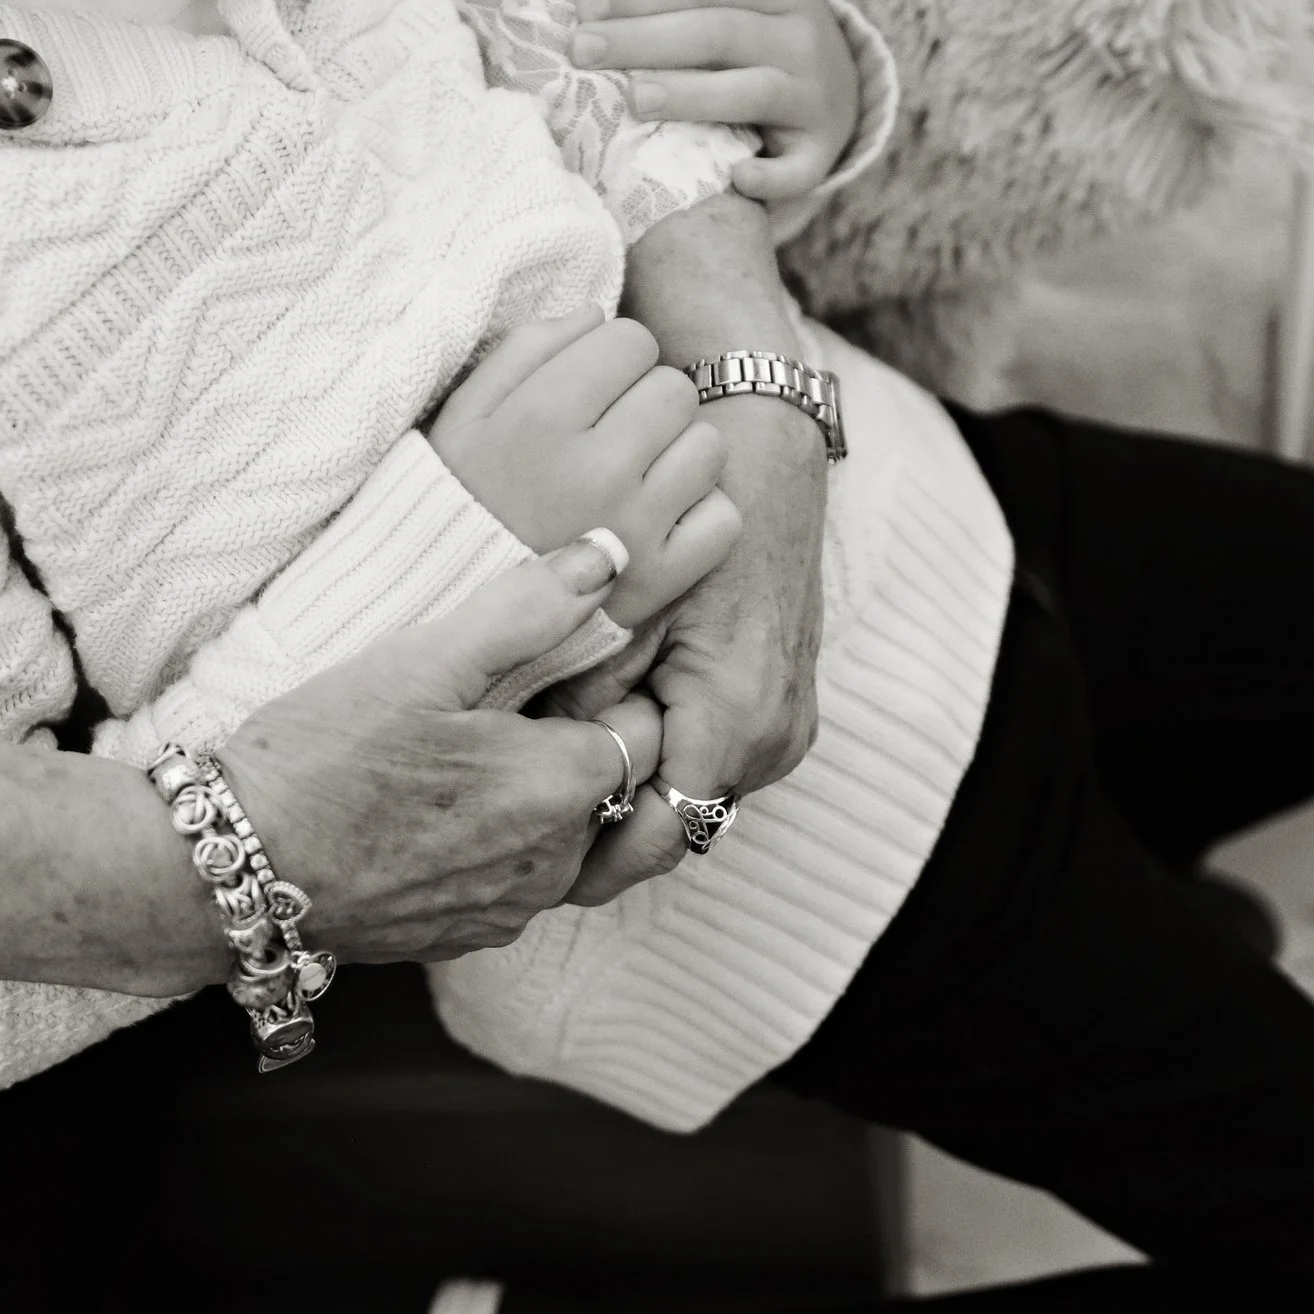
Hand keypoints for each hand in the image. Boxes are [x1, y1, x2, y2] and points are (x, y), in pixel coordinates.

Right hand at [214, 538, 674, 962]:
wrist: (228, 871)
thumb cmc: (319, 760)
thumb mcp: (421, 661)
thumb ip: (528, 606)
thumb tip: (609, 555)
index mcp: (558, 790)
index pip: (651, 731)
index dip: (614, 689)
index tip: (560, 666)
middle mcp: (551, 866)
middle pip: (615, 791)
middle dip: (583, 743)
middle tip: (508, 701)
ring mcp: (507, 911)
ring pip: (568, 841)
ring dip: (541, 797)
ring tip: (467, 751)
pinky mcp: (463, 936)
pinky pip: (515, 882)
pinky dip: (497, 844)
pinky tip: (435, 806)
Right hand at [430, 313, 741, 628]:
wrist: (448, 606)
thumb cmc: (460, 499)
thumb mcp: (463, 415)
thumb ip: (524, 349)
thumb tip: (596, 313)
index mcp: (542, 418)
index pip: (632, 339)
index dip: (613, 359)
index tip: (590, 391)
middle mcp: (596, 469)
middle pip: (675, 388)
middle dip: (646, 402)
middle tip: (611, 436)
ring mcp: (634, 527)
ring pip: (708, 446)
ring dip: (678, 454)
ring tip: (634, 478)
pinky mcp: (662, 579)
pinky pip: (723, 518)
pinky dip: (699, 515)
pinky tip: (657, 519)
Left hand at [557, 397, 828, 904]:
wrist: (762, 444)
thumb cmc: (685, 504)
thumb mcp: (616, 601)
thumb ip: (580, 693)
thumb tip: (532, 767)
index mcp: (736, 716)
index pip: (659, 836)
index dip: (590, 860)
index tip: (528, 869)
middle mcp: (775, 736)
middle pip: (680, 829)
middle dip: (607, 835)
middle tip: (524, 843)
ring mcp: (788, 726)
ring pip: (697, 799)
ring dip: (637, 801)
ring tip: (553, 793)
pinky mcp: (786, 707)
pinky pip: (716, 763)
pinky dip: (666, 765)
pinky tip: (605, 744)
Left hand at [570, 0, 862, 205]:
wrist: (837, 89)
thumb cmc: (760, 31)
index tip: (584, 8)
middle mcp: (803, 35)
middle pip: (718, 32)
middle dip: (644, 40)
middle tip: (581, 51)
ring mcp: (814, 94)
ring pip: (752, 92)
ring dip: (692, 96)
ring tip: (633, 99)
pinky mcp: (820, 150)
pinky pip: (798, 168)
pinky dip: (771, 177)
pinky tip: (736, 178)